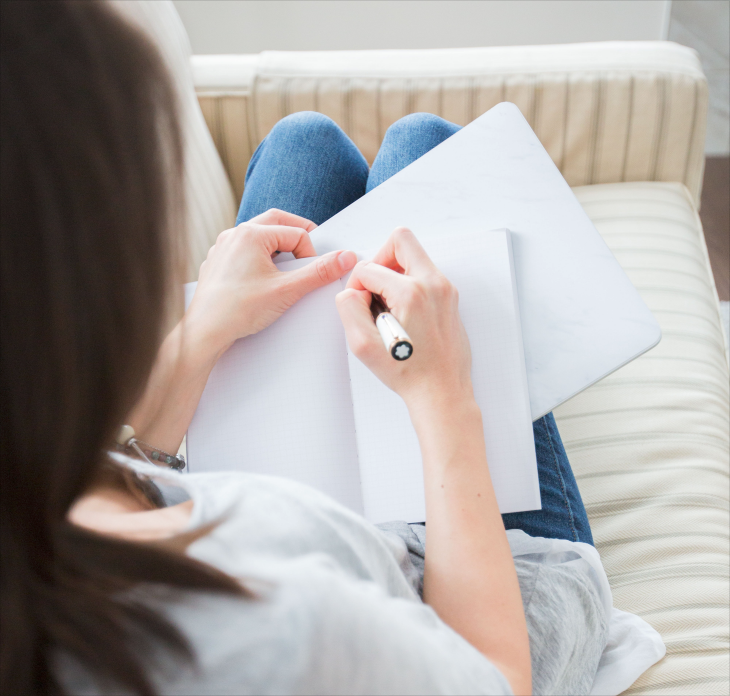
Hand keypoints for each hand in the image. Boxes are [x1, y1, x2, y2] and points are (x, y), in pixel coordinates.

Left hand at [185, 209, 356, 357]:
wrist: (205, 332)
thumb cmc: (237, 310)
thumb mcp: (287, 290)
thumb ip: (319, 272)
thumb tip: (344, 258)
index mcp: (251, 234)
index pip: (296, 232)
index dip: (310, 252)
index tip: (312, 273)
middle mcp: (234, 235)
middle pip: (276, 222)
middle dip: (297, 235)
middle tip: (309, 252)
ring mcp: (223, 248)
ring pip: (258, 235)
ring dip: (277, 246)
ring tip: (286, 267)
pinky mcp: (217, 262)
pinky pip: (243, 250)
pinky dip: (259, 257)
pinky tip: (263, 278)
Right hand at [336, 227, 472, 409]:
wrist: (441, 392)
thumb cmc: (409, 373)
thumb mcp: (363, 345)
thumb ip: (348, 308)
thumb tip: (352, 291)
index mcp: (412, 292)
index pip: (369, 268)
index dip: (355, 286)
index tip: (360, 307)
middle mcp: (433, 284)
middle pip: (401, 240)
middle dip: (379, 259)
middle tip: (373, 287)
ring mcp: (445, 289)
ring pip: (414, 256)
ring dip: (394, 273)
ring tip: (387, 305)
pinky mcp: (449, 298)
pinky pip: (424, 275)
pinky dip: (408, 284)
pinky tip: (401, 313)